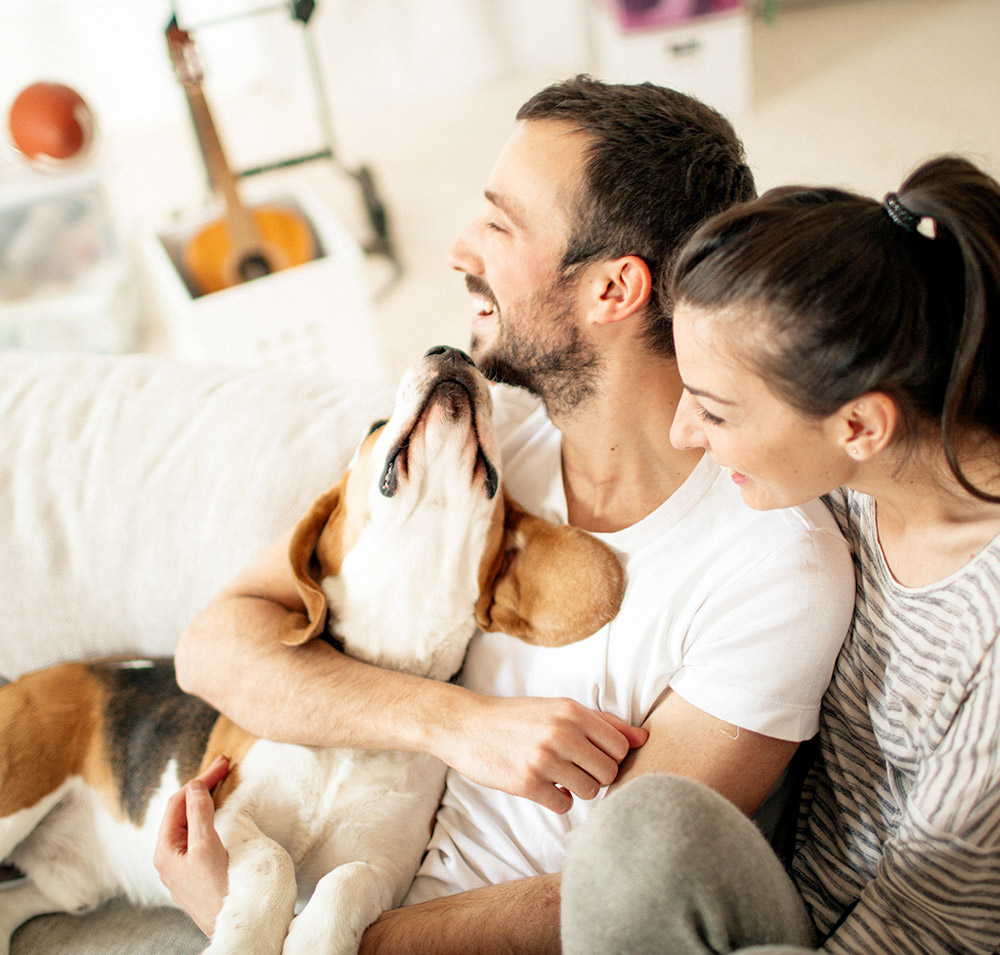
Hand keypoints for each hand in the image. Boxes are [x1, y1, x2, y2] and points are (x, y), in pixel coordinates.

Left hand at [153, 755, 230, 936]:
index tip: (223, 764)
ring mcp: (182, 865)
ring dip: (205, 800)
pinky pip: (198, 835)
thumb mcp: (207, 847)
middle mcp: (169, 857)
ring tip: (222, 782)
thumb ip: (199, 813)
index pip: (179, 802)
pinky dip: (209, 816)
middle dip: (202, 786)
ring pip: (190, 822)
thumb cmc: (219, 890)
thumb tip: (195, 785)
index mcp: (165, 850)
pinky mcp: (196, 871)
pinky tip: (220, 812)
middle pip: (182, 810)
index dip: (201, 779)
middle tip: (224, 765)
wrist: (236, 926)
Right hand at [441, 694, 647, 812]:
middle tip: (574, 769)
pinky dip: (557, 800)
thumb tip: (643, 738)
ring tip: (558, 776)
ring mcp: (544, 758)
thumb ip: (602, 723)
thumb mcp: (558, 709)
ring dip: (578, 789)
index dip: (609, 757)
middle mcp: (562, 732)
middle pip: (610, 772)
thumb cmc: (518, 718)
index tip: (591, 756)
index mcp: (572, 711)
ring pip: (591, 791)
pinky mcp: (527, 782)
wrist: (466, 725)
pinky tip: (542, 786)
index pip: (620, 747)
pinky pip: (564, 805)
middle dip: (596, 775)